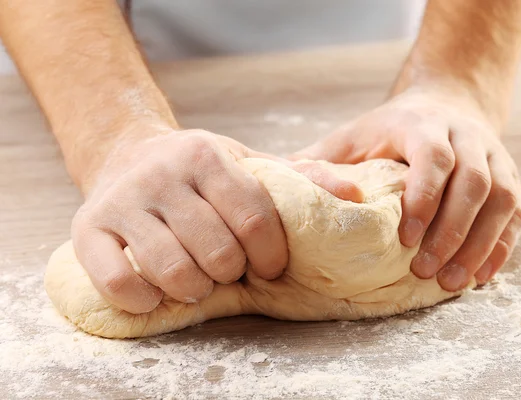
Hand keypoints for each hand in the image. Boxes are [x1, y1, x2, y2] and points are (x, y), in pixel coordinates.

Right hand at [72, 129, 362, 313]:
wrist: (127, 153)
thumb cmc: (199, 170)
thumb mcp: (247, 163)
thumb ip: (298, 178)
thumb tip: (353, 194)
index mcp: (206, 155)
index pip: (255, 217)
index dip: (272, 254)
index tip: (271, 266)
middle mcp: (162, 174)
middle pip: (217, 251)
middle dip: (233, 272)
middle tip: (229, 268)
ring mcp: (122, 202)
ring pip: (172, 270)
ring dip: (195, 288)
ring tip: (199, 280)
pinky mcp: (88, 229)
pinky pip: (119, 283)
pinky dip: (144, 300)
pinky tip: (157, 292)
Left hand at [292, 87, 520, 290]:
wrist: (445, 103)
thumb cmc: (388, 128)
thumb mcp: (352, 135)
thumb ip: (320, 159)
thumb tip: (276, 187)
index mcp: (423, 124)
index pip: (434, 157)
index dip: (424, 197)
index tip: (404, 238)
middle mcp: (466, 136)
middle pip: (473, 182)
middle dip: (452, 231)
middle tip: (425, 272)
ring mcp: (494, 156)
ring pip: (501, 199)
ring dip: (478, 245)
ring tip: (453, 283)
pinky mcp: (509, 178)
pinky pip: (515, 213)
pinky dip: (501, 246)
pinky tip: (480, 276)